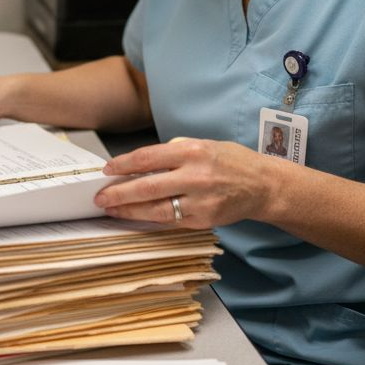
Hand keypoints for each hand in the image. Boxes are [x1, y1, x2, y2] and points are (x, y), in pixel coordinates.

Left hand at [93, 137, 276, 228]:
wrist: (264, 185)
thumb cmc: (232, 161)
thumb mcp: (204, 143)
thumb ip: (174, 150)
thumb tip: (141, 162)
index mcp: (192, 151)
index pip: (147, 158)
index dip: (122, 165)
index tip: (106, 170)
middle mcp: (195, 176)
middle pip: (146, 187)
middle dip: (118, 193)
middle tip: (100, 197)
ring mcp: (200, 201)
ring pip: (156, 210)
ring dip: (129, 211)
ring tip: (112, 210)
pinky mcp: (204, 220)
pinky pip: (171, 221)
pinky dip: (151, 220)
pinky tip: (137, 217)